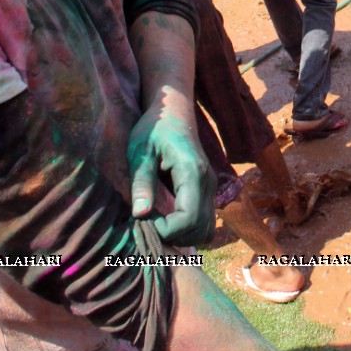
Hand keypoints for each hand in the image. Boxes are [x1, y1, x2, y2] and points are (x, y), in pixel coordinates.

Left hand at [128, 106, 215, 245]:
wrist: (174, 113)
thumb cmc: (154, 128)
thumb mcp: (140, 151)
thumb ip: (141, 181)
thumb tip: (139, 214)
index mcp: (193, 172)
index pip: (189, 219)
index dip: (166, 230)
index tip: (144, 221)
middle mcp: (208, 183)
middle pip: (200, 230)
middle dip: (173, 236)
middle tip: (148, 225)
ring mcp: (211, 189)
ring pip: (206, 231)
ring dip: (182, 237)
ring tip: (157, 224)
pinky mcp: (208, 192)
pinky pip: (205, 223)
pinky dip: (189, 231)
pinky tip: (167, 220)